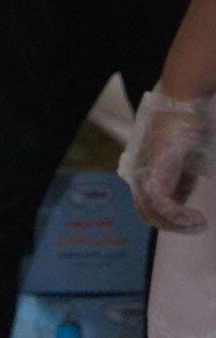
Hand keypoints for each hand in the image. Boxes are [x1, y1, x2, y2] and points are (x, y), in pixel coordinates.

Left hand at [121, 87, 213, 230]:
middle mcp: (138, 179)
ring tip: (198, 223)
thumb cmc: (184, 131)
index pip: (147, 206)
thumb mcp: (185, 163)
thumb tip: (181, 201)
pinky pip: (163, 206)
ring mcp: (144, 179)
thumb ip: (180, 181)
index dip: (167, 218)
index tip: (188, 221)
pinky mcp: (154, 178)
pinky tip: (195, 218)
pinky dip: (180, 216)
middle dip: (173, 225)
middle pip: (148, 214)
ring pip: (154, 213)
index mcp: (144, 176)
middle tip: (194, 227)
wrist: (181, 111)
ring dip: (178, 223)